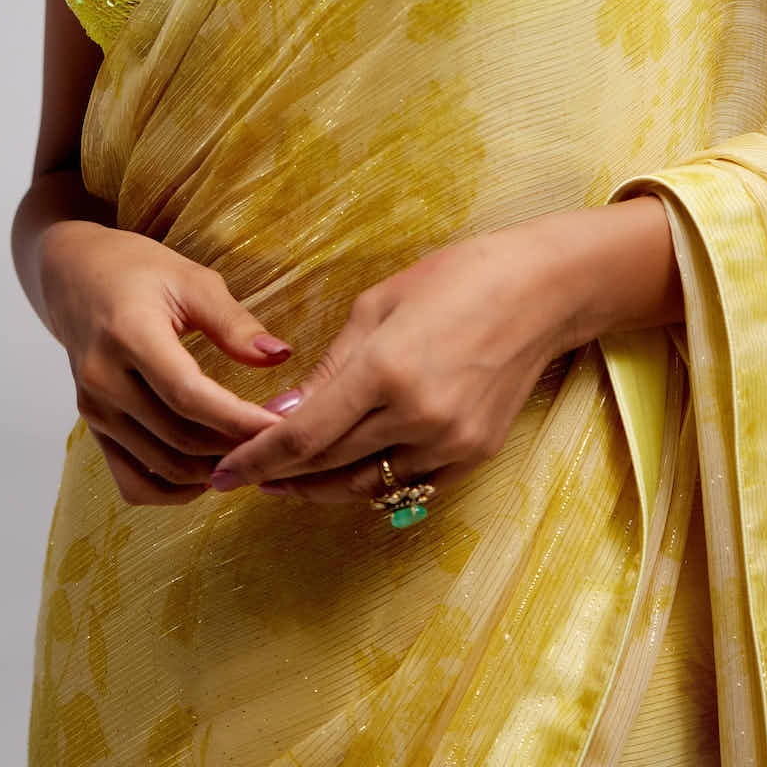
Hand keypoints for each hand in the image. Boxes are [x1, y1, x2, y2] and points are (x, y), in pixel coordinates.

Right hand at [41, 222, 296, 506]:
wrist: (75, 276)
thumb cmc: (138, 271)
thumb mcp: (190, 280)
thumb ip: (233, 322)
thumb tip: (278, 356)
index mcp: (128, 334)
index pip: (188, 395)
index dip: (237, 419)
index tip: (281, 426)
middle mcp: (104, 380)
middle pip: (178, 436)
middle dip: (234, 446)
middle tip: (278, 443)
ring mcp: (94, 410)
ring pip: (161, 466)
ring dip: (211, 470)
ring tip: (252, 455)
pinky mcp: (94, 429)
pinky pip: (132, 483)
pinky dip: (172, 490)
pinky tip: (206, 474)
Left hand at [204, 228, 571, 506]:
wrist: (541, 292)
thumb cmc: (456, 279)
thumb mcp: (379, 306)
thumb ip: (329, 370)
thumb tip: (281, 414)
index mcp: (385, 370)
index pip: (304, 435)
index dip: (258, 460)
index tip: (224, 474)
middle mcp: (417, 416)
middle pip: (329, 465)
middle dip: (281, 475)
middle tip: (245, 475)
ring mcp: (450, 442)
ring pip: (366, 484)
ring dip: (321, 487)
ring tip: (287, 481)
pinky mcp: (474, 455)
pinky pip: (408, 483)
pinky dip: (370, 482)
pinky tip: (345, 472)